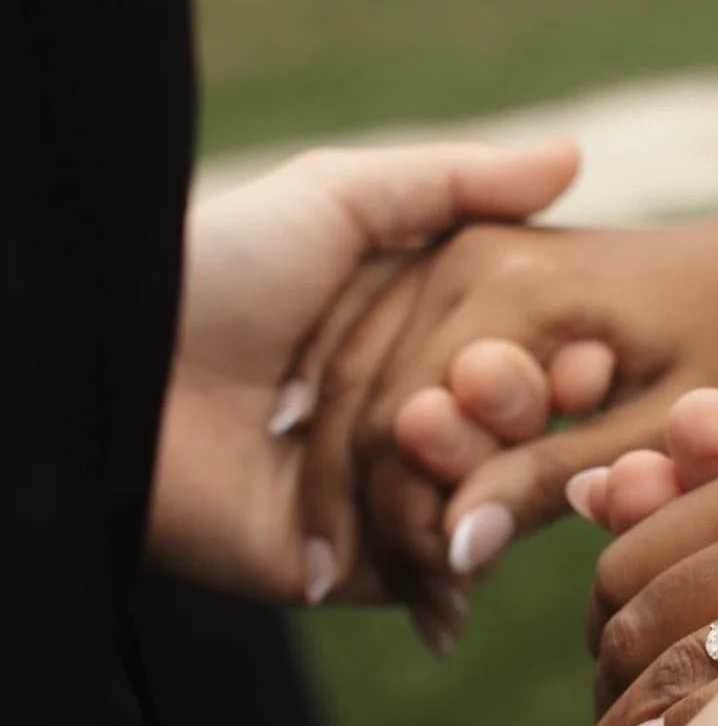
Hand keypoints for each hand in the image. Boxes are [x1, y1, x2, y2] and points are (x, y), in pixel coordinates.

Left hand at [149, 139, 578, 641]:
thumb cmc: (220, 268)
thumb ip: (457, 181)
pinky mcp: (352, 566)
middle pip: (517, 430)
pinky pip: (431, 571)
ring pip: (488, 503)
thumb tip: (575, 154)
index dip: (564, 356)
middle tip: (490, 387)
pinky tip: (456, 533)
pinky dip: (452, 558)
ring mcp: (385, 491)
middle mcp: (410, 409)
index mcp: (417, 328)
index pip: (527, 353)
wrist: (119, 374)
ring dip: (481, 476)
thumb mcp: (340, 196)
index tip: (589, 352)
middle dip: (518, 412)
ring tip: (426, 437)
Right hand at [297, 211, 717, 591]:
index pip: (410, 420)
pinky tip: (431, 533)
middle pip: (369, 409)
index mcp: (512, 284)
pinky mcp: (443, 274)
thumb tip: (457, 548)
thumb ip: (553, 475)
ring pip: (359, 395)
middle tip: (433, 618)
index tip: (448, 609)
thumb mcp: (661, 420)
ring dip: (377, 498)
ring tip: (429, 596)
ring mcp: (442, 256)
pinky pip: (384, 373)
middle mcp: (459, 255)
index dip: (414, 524)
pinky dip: (394, 456)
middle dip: (387, 523)